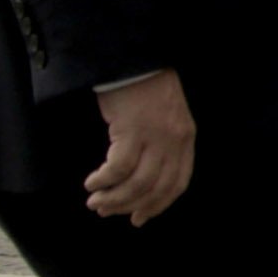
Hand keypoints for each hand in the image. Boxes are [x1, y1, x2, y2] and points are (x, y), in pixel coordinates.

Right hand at [86, 72, 195, 224]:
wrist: (133, 58)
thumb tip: (141, 180)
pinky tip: (92, 183)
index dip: (158, 205)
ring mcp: (154, 136)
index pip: (177, 183)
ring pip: (136, 183)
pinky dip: (104, 181)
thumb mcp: (165, 118)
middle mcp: (174, 141)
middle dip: (130, 206)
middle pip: (156, 188)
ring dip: (114, 198)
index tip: (139, 218)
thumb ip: (162, 145)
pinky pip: (118, 168)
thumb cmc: (144, 86)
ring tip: (96, 203)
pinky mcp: (131, 131)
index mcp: (185, 138)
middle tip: (107, 212)